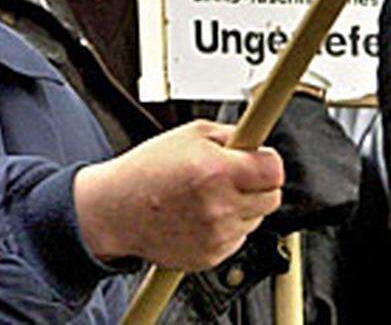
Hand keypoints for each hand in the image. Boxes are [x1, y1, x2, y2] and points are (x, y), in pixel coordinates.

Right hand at [73, 120, 282, 270]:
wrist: (116, 210)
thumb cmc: (145, 171)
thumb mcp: (186, 135)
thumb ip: (228, 135)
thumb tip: (254, 140)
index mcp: (215, 170)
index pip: (275, 170)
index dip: (267, 161)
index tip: (259, 159)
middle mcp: (220, 206)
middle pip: (272, 197)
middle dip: (258, 184)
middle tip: (232, 176)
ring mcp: (217, 234)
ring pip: (256, 219)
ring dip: (241, 206)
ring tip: (208, 196)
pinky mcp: (212, 256)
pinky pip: (238, 238)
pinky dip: (226, 226)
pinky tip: (200, 214)